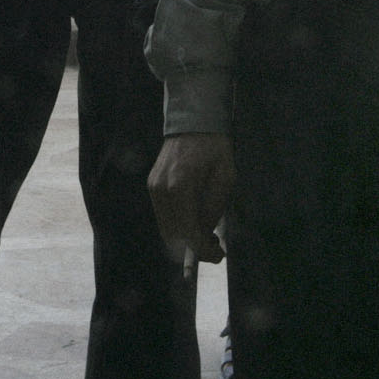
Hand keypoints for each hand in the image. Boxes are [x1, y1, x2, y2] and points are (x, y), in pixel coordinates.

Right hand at [147, 132, 235, 264]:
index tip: (219, 255)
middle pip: (174, 236)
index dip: (204, 250)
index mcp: (181, 186)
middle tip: (215, 244)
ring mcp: (153, 188)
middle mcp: (162, 190)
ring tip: (207, 231)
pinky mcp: (152, 186)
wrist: (193, 123)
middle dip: (195, 246)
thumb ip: (214, 209)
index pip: (189, 232)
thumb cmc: (214, 149)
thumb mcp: (225, 178)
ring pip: (167, 229)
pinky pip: (164, 216)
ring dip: (186, 237)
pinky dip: (178, 225)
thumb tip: (206, 234)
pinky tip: (194, 218)